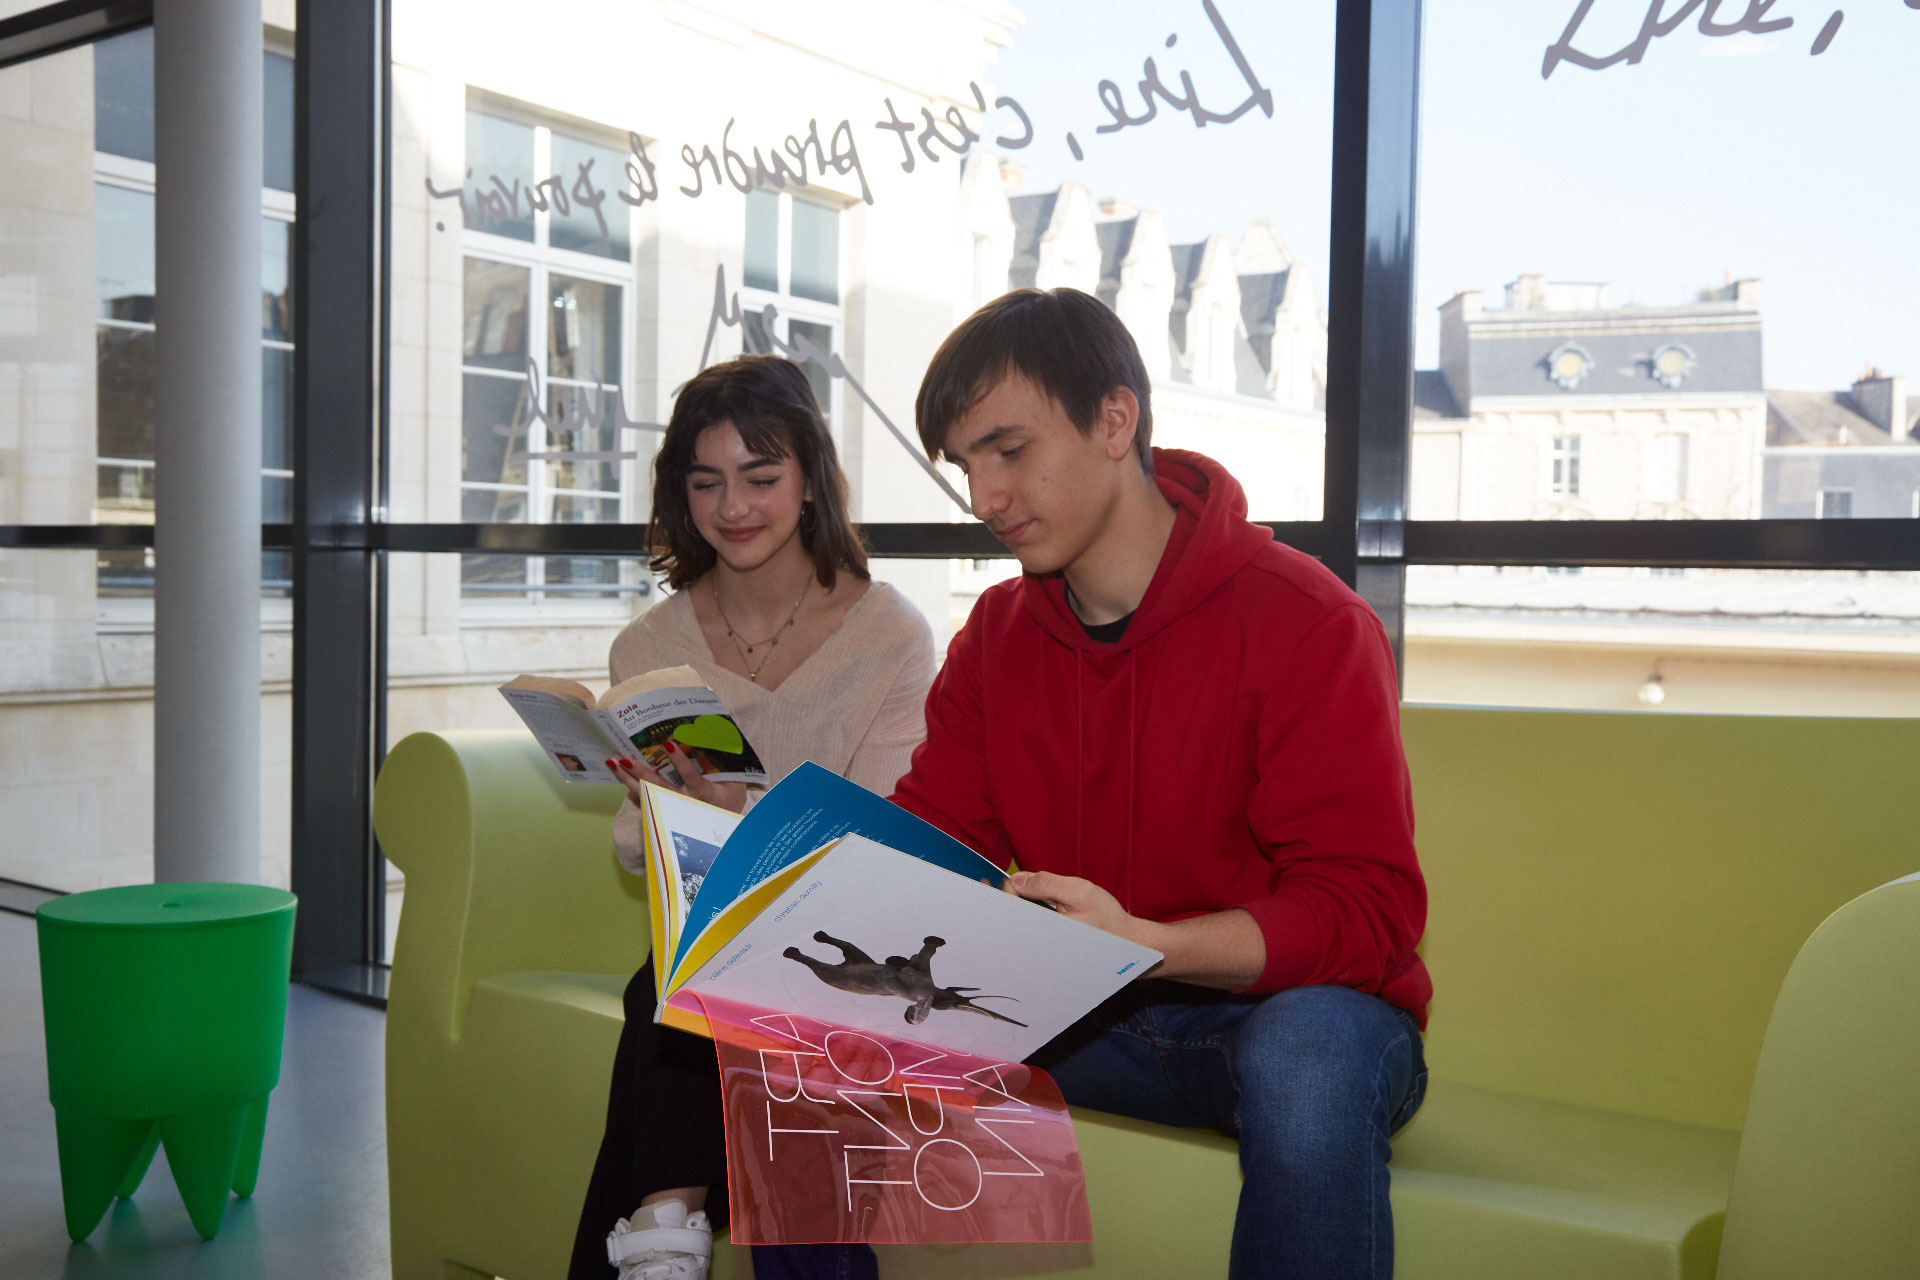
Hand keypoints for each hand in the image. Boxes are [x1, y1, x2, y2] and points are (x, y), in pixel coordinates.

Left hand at [607, 743, 749, 814]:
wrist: (726, 828)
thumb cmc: (729, 798)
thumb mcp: (735, 780)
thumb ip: (727, 759)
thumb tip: (720, 730)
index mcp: (704, 794)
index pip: (690, 776)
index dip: (680, 761)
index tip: (668, 744)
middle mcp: (684, 803)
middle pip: (659, 788)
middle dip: (640, 772)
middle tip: (624, 758)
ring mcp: (671, 809)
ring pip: (646, 794)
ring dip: (627, 778)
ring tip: (613, 762)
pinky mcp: (663, 811)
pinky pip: (643, 797)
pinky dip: (630, 784)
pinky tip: (618, 772)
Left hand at [1004, 870, 1144, 944]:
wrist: (1129, 944)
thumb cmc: (1107, 919)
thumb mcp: (1078, 892)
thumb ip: (1047, 883)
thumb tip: (1017, 880)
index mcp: (1040, 932)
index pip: (1008, 912)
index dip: (1000, 893)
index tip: (990, 881)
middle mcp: (1038, 942)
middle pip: (1009, 921)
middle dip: (997, 903)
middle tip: (985, 883)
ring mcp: (1044, 944)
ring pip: (1019, 925)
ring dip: (1010, 907)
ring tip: (1000, 892)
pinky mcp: (1051, 943)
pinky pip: (1030, 928)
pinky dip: (1023, 913)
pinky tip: (1022, 902)